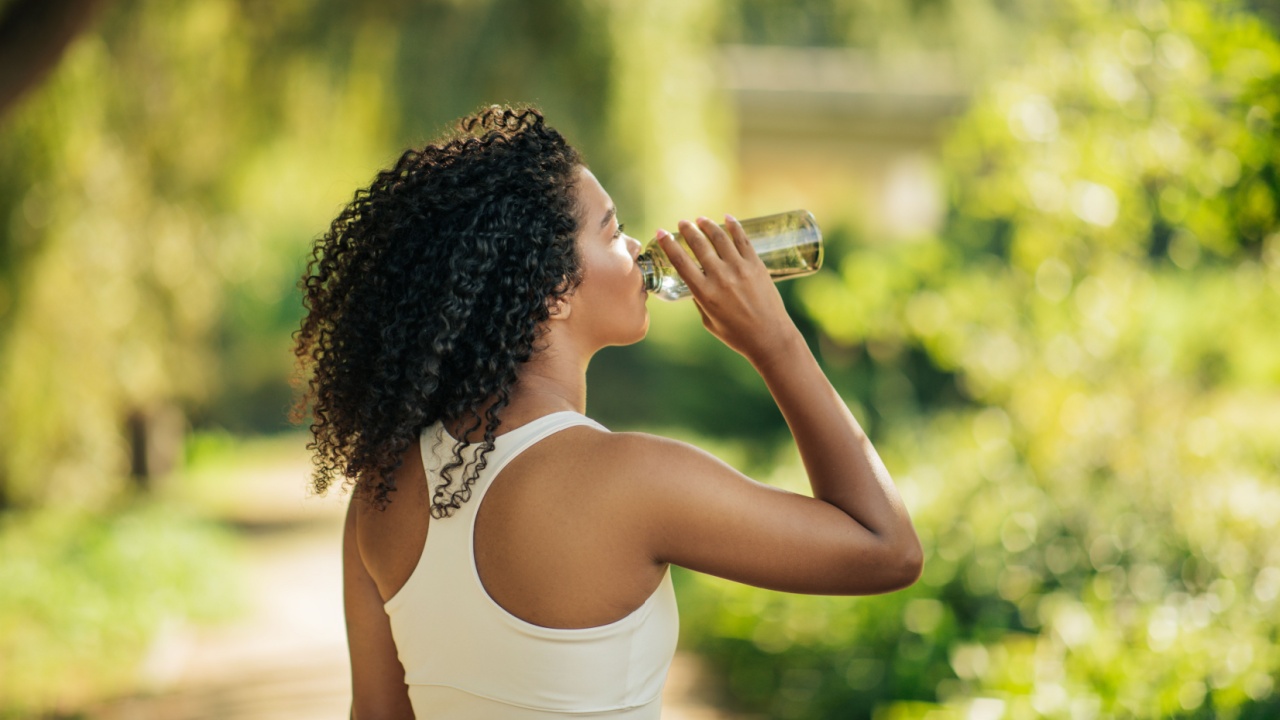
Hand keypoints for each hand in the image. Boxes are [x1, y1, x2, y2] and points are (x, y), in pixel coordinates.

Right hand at [657, 215, 801, 365]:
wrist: (770, 338)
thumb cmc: (737, 335)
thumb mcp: (708, 321)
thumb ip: (700, 300)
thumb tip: (696, 283)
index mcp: (704, 293)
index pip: (681, 262)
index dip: (668, 244)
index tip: (661, 232)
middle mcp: (720, 277)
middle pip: (699, 245)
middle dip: (687, 230)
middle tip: (682, 223)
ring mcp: (740, 269)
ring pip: (720, 238)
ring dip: (708, 225)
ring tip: (701, 220)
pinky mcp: (756, 265)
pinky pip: (743, 240)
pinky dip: (734, 226)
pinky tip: (727, 218)